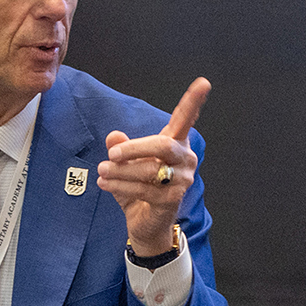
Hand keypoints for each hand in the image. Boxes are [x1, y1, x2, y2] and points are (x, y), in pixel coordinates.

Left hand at [99, 77, 208, 256]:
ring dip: (120, 171)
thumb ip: (120, 147)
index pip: (185, 119)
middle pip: (163, 145)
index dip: (193, 101)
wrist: (146, 222)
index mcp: (176, 143)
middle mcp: (184, 159)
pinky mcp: (172, 200)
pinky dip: (119, 185)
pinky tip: (104, 183)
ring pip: (149, 170)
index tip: (203, 83)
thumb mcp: (125, 163)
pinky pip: (143, 189)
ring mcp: (181, 180)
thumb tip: (114, 136)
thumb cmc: (138, 187)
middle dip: (134, 148)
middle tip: (112, 154)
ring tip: (102, 171)